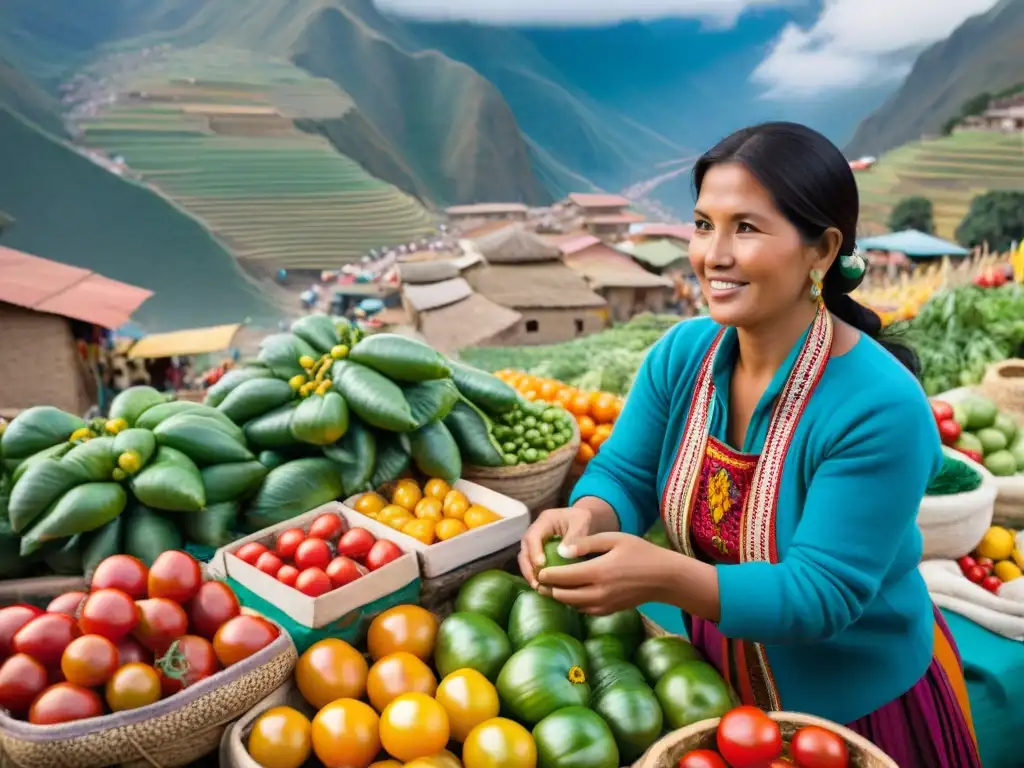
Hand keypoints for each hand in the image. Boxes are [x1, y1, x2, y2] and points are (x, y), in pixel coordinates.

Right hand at [518, 506, 594, 587]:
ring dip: (529, 573)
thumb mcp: (581, 523)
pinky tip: (543, 586)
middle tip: (536, 582)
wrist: (583, 519)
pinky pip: (532, 563)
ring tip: (538, 587)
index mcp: (544, 521)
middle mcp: (535, 531)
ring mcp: (535, 542)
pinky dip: (535, 574)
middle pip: (524, 549)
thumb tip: (562, 553)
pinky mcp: (538, 551)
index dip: (534, 551)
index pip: (533, 536)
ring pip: (525, 558)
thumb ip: (574, 536)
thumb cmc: (582, 519)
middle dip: (528, 567)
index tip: (541, 565)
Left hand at [535, 532, 678, 614]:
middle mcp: (598, 592)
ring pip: (571, 604)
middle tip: (538, 579)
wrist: (664, 578)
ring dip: (559, 596)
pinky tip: (570, 592)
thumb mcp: (614, 539)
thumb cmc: (640, 553)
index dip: (546, 575)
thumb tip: (561, 550)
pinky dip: (573, 602)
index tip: (537, 570)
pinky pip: (583, 609)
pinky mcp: (608, 611)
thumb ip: (586, 544)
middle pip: (562, 595)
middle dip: (548, 588)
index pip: (562, 577)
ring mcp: (603, 605)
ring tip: (550, 586)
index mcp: (597, 572)